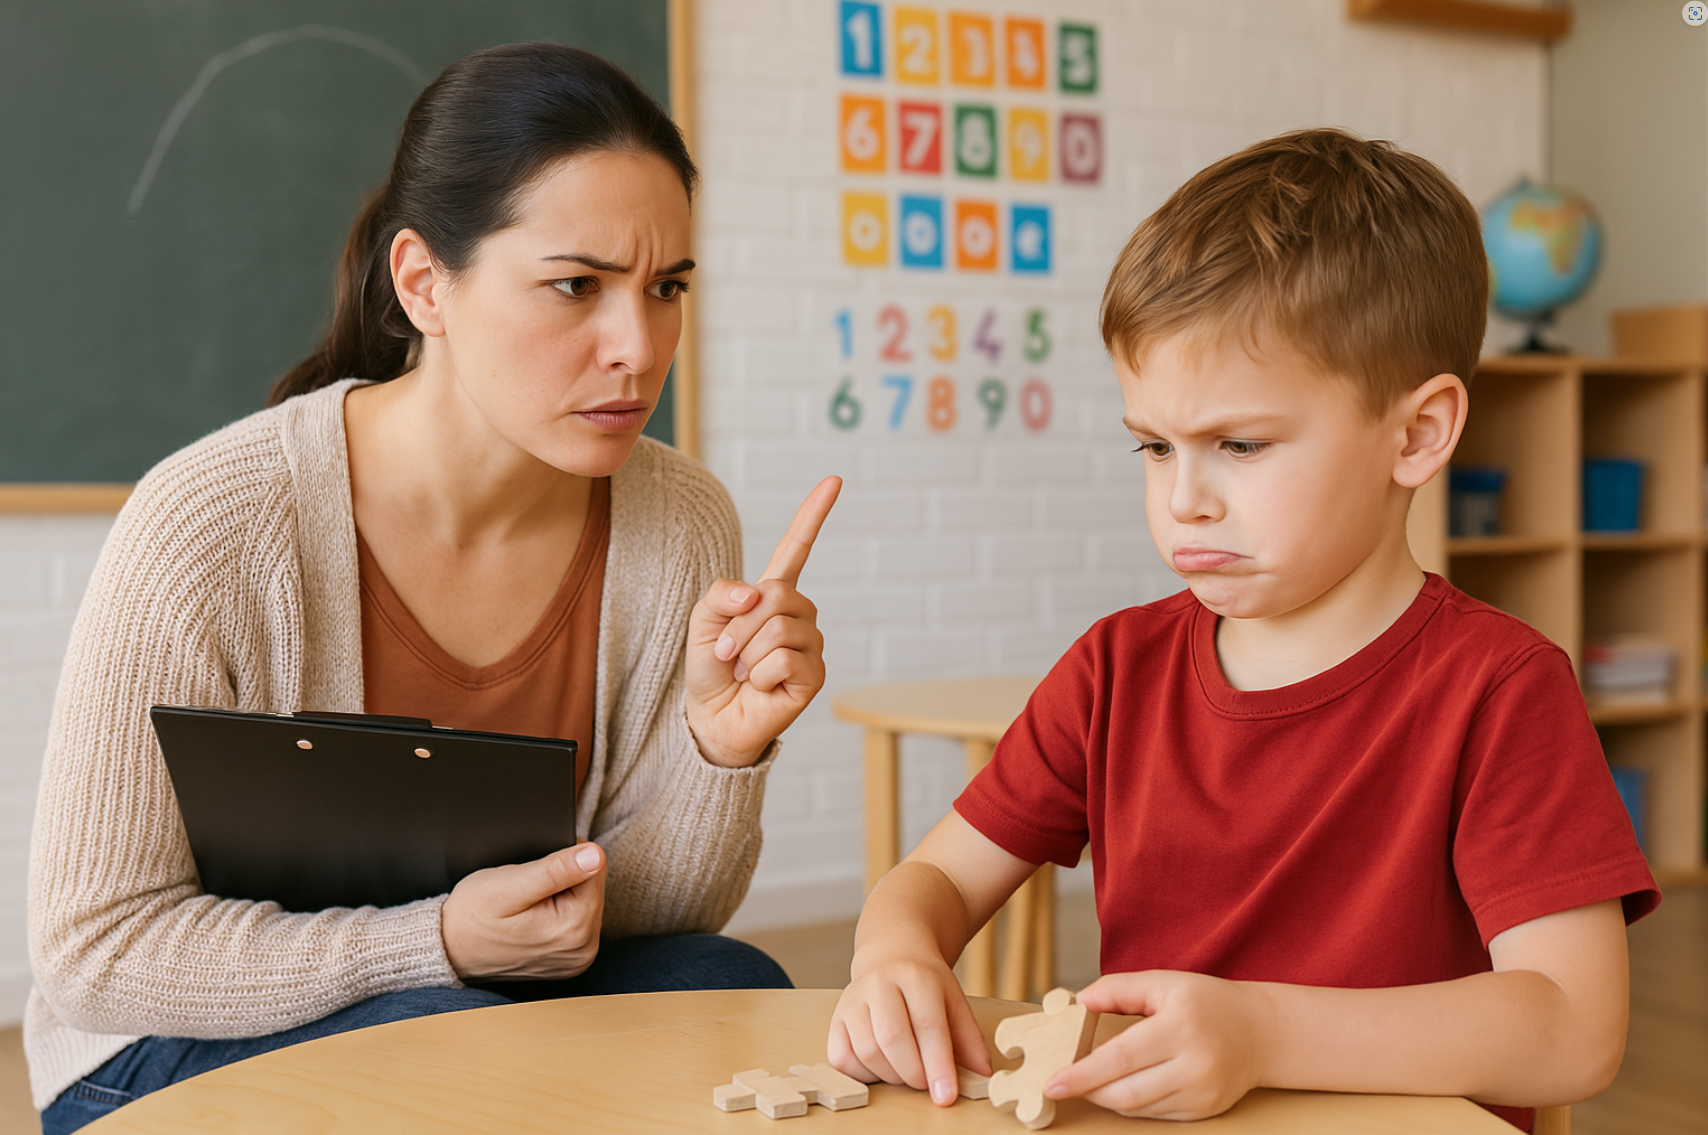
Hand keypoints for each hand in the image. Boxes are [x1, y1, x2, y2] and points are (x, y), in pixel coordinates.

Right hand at [440, 842, 605, 980]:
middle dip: (562, 880)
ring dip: (561, 897)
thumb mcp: (509, 885)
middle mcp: (584, 949)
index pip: (594, 867)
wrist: (448, 950)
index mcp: (575, 928)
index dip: (564, 858)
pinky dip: (558, 914)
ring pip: (585, 902)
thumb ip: (555, 870)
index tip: (534, 872)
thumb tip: (595, 855)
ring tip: (526, 906)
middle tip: (525, 891)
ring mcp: (578, 959)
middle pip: (592, 886)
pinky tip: (533, 920)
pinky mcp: (571, 962)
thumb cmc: (472, 917)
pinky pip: (577, 923)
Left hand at [684, 476, 840, 767]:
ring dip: (747, 654)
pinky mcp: (815, 674)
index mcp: (773, 593)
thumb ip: (722, 593)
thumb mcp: (703, 620)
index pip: (797, 547)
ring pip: (778, 628)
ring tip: (743, 672)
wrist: (711, 718)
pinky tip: (759, 686)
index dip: (814, 513)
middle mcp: (799, 613)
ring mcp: (810, 643)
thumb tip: (758, 593)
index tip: (834, 480)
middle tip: (728, 653)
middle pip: (776, 594)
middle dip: (740, 626)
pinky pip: (783, 658)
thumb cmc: (711, 669)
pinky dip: (759, 675)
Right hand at [828, 947, 990, 1106]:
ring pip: (867, 1051)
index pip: (928, 1025)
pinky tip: (881, 1066)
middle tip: (926, 1085)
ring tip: (907, 1072)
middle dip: (913, 1073)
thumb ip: (969, 1038)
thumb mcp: (954, 1000)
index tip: (946, 1095)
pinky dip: (863, 1073)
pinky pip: (842, 1058)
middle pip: (893, 1039)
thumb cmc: (924, 983)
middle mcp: (880, 983)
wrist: (891, 954)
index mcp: (916, 976)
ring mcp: (853, 1000)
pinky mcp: (836, 1018)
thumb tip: (982, 1073)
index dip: (938, 1065)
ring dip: (891, 1075)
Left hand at [1045, 971, 1273, 1120]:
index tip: (1053, 1083)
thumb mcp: (1163, 982)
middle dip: (1088, 1090)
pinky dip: (1132, 1103)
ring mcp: (1202, 1094)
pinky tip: (1125, 1085)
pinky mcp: (1205, 1112)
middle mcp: (1195, 1065)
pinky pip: (1155, 1115)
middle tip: (1065, 1082)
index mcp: (1180, 1027)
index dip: (1083, 1074)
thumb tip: (1080, 1001)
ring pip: (1138, 1108)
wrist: (1260, 1032)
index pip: (1121, 1057)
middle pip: (1126, 1092)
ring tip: (1094, 1079)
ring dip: (1108, 1097)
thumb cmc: (1206, 1002)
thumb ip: (1117, 989)